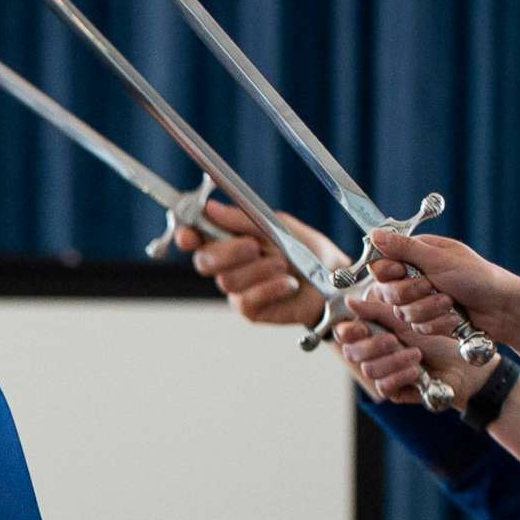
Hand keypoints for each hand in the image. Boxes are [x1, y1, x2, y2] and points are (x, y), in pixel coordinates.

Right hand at [174, 198, 346, 330]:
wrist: (333, 278)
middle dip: (228, 252)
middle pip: (204, 262)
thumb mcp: (277, 225)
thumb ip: (242, 219)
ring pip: (228, 281)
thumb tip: (210, 208)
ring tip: (284, 264)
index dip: (185, 236)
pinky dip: (270, 288)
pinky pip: (246, 300)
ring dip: (259, 270)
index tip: (189, 234)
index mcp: (229, 240)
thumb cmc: (306, 250)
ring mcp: (237, 290)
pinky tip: (288, 283)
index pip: (195, 238)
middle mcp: (228, 266)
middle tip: (254, 246)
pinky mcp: (250, 310)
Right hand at [335, 291, 475, 408]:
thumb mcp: (413, 307)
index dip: (347, 331)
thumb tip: (349, 301)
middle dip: (372, 346)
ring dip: (393, 361)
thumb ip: (379, 305)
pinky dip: (400, 376)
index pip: (346, 333)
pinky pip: (384, 387)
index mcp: (376, 327)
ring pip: (369, 370)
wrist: (471, 350)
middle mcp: (377, 350)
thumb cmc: (446, 323)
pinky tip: (418, 370)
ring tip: (417, 354)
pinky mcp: (398, 390)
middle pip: (351, 353)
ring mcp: (386, 371)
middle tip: (394, 339)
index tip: (360, 328)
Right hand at [362, 228, 519, 342]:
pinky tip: (454, 317)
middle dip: (413, 293)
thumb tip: (375, 233)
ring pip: (402, 313)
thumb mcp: (439, 259)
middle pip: (387, 291)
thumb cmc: (477, 277)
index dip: (387, 272)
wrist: (501, 309)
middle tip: (433, 286)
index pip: (381, 264)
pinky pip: (417, 328)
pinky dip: (438, 323)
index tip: (400, 272)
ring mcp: (420, 301)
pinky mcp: (427, 322)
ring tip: (451, 303)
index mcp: (415, 256)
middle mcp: (414, 278)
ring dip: (429, 310)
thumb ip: (404, 249)